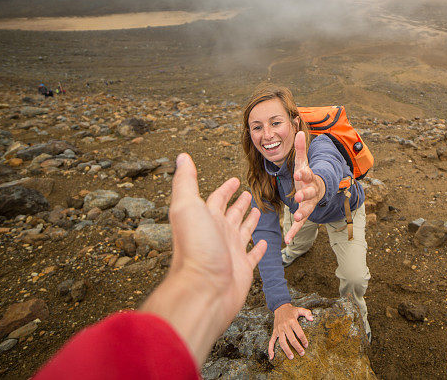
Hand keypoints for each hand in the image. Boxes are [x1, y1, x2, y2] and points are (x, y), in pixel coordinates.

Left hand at [141, 153, 266, 366]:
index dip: (225, 188)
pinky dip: (259, 249)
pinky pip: (253, 256)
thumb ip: (184, 182)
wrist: (204, 289)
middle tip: (247, 193)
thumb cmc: (196, 248)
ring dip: (249, 221)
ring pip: (243, 232)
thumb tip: (181, 157)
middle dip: (238, 203)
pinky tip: (265, 243)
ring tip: (258, 212)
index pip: (217, 199)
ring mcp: (231, 252)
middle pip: (230, 214)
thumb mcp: (187, 207)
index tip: (235, 179)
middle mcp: (218, 234)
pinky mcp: (243, 269)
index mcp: (206, 218)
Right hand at [269, 303, 312, 359]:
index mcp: (292, 321)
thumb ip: (307, 313)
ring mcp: (279, 330)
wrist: (280, 307)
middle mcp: (285, 326)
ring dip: (286, 350)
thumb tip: (312, 319)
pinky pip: (271, 341)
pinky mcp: (274, 332)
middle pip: (291, 339)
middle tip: (302, 353)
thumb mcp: (300, 309)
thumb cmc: (291, 310)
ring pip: (282, 342)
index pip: (299, 333)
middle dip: (297, 347)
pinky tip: (272, 357)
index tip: (306, 345)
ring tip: (291, 357)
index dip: (303, 340)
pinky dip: (270, 349)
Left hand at [284, 131, 325, 244]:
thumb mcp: (303, 162)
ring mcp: (309, 204)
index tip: (298, 173)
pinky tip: (287, 240)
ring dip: (301, 214)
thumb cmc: (307, 175)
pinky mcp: (304, 215)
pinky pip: (300, 225)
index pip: (307, 174)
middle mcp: (311, 191)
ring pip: (307, 209)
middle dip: (304, 195)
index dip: (303, 174)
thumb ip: (300, 149)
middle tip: (298, 196)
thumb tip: (298, 130)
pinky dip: (294, 233)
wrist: (318, 190)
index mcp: (310, 178)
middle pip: (309, 193)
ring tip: (296, 218)